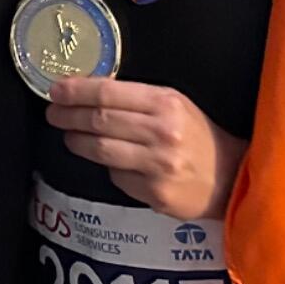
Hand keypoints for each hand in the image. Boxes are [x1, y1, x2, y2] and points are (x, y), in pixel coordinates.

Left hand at [47, 78, 245, 221]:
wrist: (231, 177)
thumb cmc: (198, 135)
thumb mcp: (175, 105)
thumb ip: (137, 99)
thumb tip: (90, 93)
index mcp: (166, 103)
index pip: (108, 93)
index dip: (76, 91)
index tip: (55, 90)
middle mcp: (162, 132)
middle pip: (100, 121)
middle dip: (69, 115)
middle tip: (53, 113)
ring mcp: (158, 165)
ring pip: (101, 150)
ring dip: (77, 141)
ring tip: (69, 135)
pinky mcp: (155, 193)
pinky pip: (117, 176)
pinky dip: (107, 167)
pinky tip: (106, 161)